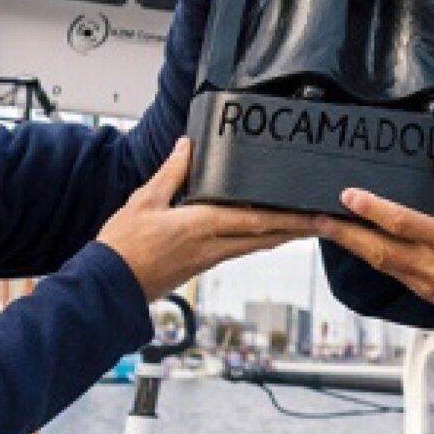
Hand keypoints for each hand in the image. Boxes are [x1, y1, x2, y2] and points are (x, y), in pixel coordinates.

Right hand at [97, 139, 315, 299]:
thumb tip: (188, 146)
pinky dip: (259, 240)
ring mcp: (209, 259)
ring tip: (306, 226)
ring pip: (255, 245)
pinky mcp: (202, 266)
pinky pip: (239, 250)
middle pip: (265, 236)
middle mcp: (212, 246)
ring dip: (283, 235)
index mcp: (201, 226)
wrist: (108, 287)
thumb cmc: (123, 247)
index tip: (312, 212)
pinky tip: (267, 235)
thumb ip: (171, 172)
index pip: (256, 220)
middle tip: (325, 220)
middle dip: (298, 228)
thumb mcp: (144, 200)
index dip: (289, 217)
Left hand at [314, 146, 433, 318]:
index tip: (350, 196)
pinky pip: (388, 271)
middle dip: (345, 233)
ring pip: (378, 262)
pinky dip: (368, 256)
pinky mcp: (420, 289)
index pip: (403, 223)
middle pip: (378, 249)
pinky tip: (355, 244)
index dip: (373, 209)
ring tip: (327, 228)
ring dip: (350, 245)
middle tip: (319, 218)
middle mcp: (432, 264)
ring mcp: (423, 280)